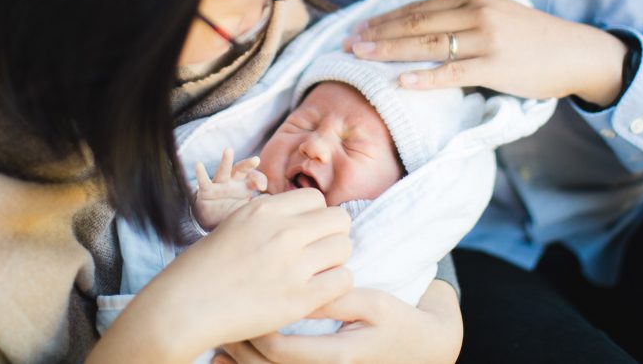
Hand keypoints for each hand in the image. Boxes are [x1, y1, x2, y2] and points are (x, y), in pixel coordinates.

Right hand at [90, 189, 352, 363]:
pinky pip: (343, 280)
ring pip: (344, 247)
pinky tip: (317, 292)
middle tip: (317, 254)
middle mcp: (283, 231)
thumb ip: (269, 218)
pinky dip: (336, 285)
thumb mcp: (235, 224)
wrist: (183, 307)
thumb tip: (299, 216)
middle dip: (331, 235)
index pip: (317, 199)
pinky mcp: (299, 299)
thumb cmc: (203, 268)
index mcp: (265, 210)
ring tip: (316, 273)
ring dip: (335, 260)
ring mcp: (293, 265)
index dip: (315, 217)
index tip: (306, 233)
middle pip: (339, 219)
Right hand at [194, 147, 267, 230]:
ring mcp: (219, 185)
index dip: (260, 180)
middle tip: (256, 159)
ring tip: (229, 150)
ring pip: (224, 171)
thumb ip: (259, 205)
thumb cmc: (232, 213)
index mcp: (246, 186)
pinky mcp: (206, 191)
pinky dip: (200, 173)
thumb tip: (275, 201)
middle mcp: (233, 182)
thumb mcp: (247, 210)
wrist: (211, 222)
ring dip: (226, 160)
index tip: (263, 189)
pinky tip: (198, 164)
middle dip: (248, 164)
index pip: (255, 178)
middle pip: (241, 169)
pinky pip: (203, 181)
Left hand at [213, 281, 461, 363]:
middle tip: (219, 317)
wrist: (423, 352)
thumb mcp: (373, 305)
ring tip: (221, 334)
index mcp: (336, 358)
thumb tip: (300, 286)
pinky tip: (232, 356)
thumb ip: (335, 299)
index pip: (278, 347)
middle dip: (239, 343)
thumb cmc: (399, 323)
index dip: (253, 326)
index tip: (238, 301)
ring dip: (241, 358)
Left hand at [343, 0, 627, 106]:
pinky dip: (425, 77)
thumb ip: (462, 16)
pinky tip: (400, 81)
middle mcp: (477, 12)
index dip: (385, 17)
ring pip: (427, 45)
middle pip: (416, 22)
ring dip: (389, 51)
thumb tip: (420, 27)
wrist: (577, 52)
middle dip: (378, 33)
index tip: (358, 26)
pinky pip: (452, 72)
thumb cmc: (533, 37)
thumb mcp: (496, 13)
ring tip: (361, 57)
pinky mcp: (496, 67)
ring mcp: (486, 39)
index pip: (418, 7)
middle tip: (348, 43)